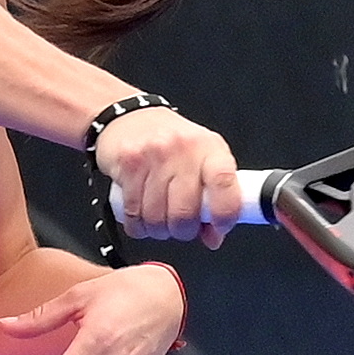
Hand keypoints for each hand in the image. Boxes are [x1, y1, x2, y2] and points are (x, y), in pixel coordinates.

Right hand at [93, 107, 240, 248]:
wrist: (130, 117)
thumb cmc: (171, 142)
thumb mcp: (201, 162)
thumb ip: (212, 199)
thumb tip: (214, 237)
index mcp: (210, 149)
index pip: (224, 183)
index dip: (224, 215)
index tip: (220, 227)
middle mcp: (183, 149)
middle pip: (185, 213)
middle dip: (182, 231)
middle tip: (180, 226)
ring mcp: (154, 155)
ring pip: (156, 218)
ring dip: (157, 230)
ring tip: (158, 219)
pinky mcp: (129, 163)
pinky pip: (132, 212)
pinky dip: (136, 225)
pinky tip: (140, 216)